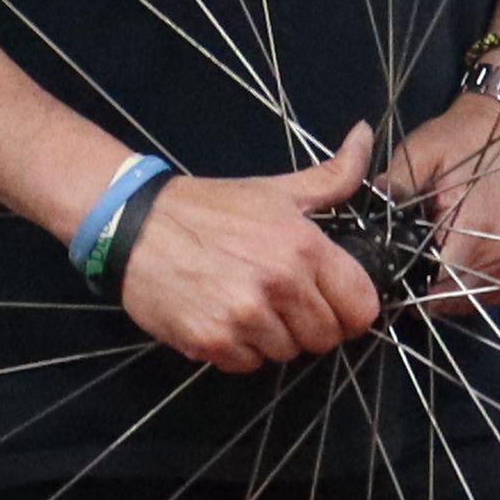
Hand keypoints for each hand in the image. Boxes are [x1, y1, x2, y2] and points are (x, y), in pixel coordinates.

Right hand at [115, 125, 381, 369]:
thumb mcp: (276, 190)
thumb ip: (332, 176)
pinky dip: (239, 349)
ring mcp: (245, 317)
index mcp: (303, 245)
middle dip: (307, 323)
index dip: (348, 307)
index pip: (361, 307)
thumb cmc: (211, 208)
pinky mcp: (214, 343)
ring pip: (287, 354)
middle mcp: (280, 283)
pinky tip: (221, 317)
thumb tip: (365, 134)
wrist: (134, 224)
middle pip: (326, 337)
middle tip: (278, 298)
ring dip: (271, 337)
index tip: (327, 299)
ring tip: (245, 303)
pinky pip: (249, 365)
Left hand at [380, 90, 499, 307]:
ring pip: (461, 299)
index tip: (386, 271)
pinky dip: (459, 286)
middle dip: (419, 284)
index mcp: (474, 228)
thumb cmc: (456, 141)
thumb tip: (368, 212)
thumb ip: (396, 184)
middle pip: (447, 295)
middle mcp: (498, 255)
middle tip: (399, 258)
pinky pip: (480, 295)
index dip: (407, 282)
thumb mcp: (419, 152)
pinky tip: (445, 261)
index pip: (437, 283)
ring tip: (422, 254)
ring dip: (438, 286)